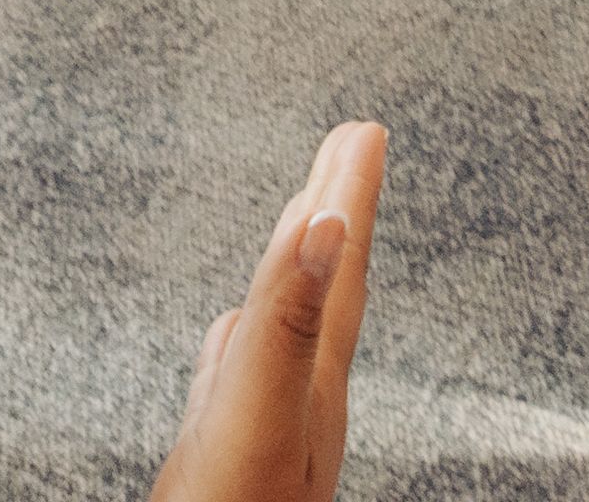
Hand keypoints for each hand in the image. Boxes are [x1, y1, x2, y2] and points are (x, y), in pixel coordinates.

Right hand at [146, 121, 387, 501]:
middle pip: (325, 282)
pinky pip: (241, 375)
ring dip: (298, 259)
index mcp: (312, 378)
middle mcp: (297, 396)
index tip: (367, 129)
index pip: (337, 265)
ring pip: (288, 324)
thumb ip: (289, 326)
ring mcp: (261, 428)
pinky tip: (237, 330)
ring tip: (308, 211)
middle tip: (352, 142)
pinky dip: (246, 335)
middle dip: (337, 207)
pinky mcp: (220, 459)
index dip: (351, 195)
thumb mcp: (262, 418)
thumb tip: (327, 224)